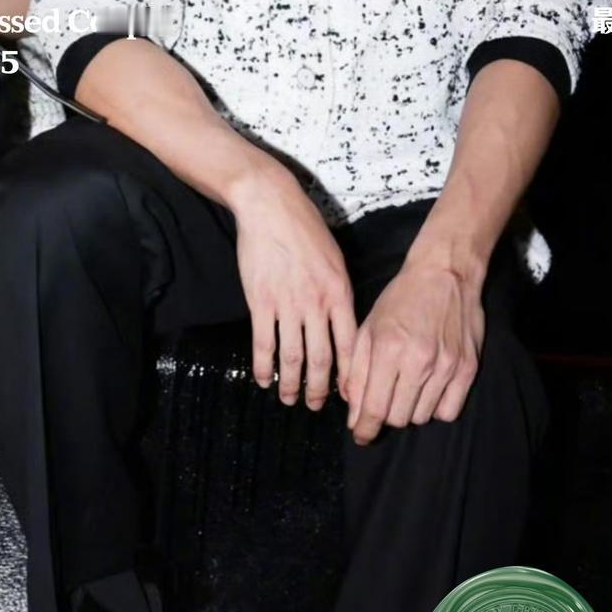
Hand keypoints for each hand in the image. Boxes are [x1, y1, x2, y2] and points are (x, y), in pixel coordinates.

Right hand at [229, 165, 357, 409]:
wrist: (270, 205)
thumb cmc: (305, 227)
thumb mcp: (335, 258)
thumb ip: (339, 292)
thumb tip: (342, 321)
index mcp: (340, 292)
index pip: (351, 344)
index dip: (350, 373)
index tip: (349, 393)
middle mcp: (317, 303)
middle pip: (322, 358)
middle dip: (320, 388)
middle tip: (316, 406)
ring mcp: (287, 304)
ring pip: (292, 356)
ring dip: (292, 383)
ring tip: (290, 399)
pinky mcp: (260, 301)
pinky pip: (263, 342)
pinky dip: (263, 366)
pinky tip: (263, 379)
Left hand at [344, 258, 484, 445]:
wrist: (445, 273)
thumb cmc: (401, 299)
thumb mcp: (368, 328)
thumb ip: (357, 370)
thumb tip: (353, 409)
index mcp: (388, 348)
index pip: (374, 407)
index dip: (364, 428)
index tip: (361, 435)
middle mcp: (419, 361)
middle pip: (397, 418)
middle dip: (384, 415)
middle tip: (383, 400)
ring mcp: (446, 366)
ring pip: (421, 416)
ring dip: (409, 409)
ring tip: (406, 387)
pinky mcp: (468, 369)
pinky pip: (449, 412)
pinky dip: (435, 408)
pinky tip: (428, 390)